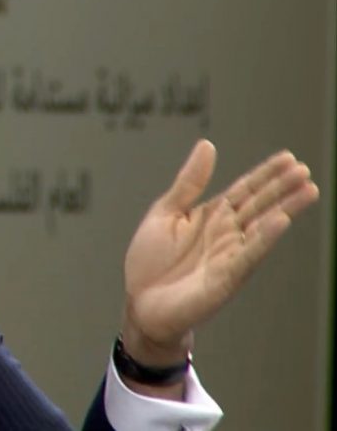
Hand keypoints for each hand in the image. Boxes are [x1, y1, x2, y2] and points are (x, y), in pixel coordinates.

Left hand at [121, 141, 318, 366]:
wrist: (140, 304)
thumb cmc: (151, 262)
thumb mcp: (165, 212)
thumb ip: (189, 182)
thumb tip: (207, 144)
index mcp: (212, 217)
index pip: (245, 190)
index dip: (266, 174)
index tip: (289, 157)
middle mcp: (226, 234)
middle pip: (259, 205)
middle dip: (282, 188)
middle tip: (305, 170)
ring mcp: (229, 256)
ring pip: (262, 228)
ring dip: (285, 209)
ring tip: (308, 191)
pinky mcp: (225, 278)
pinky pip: (248, 255)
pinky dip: (264, 238)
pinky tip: (281, 220)